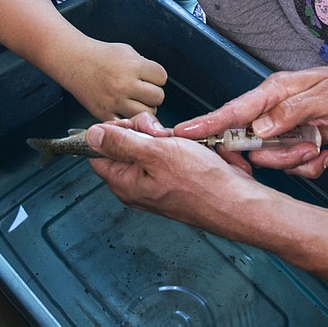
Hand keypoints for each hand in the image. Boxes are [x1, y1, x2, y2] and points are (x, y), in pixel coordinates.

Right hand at [67, 41, 167, 120]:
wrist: (74, 62)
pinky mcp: (105, 113)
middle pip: (158, 97)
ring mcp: (115, 101)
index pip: (162, 77)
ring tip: (134, 101)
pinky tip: (124, 110)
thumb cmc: (101, 56)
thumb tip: (158, 80)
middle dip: (152, 93)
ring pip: (147, 113)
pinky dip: (128, 119)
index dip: (156, 77)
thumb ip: (144, 65)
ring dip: (144, 108)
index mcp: (133, 66)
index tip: (149, 77)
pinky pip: (127, 123)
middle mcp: (125, 84)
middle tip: (142, 90)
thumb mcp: (128, 51)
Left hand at [88, 117, 259, 231]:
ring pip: (148, 146)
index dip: (113, 131)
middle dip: (143, 131)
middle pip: (124, 145)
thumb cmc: (201, 183)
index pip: (99, 150)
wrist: (236, 202)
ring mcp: (155, 183)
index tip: (132, 125)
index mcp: (124, 182)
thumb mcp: (156, 153)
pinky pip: (167, 154)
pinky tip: (190, 149)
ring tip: (181, 143)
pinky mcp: (173, 180)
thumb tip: (91, 135)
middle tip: (162, 133)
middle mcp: (136, 185)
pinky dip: (177, 146)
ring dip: (164, 137)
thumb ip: (121, 143)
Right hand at [174, 64, 327, 176]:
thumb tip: (258, 128)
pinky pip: (289, 166)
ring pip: (270, 159)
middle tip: (308, 149)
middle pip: (249, 144)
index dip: (207, 124)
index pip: (233, 111)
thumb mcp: (326, 97)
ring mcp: (280, 129)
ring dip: (297, 160)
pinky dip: (309, 166)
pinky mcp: (292, 144)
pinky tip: (327, 153)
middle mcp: (270, 111)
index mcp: (272, 92)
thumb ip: (290, 111)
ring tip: (320, 146)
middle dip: (277, 156)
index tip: (181, 134)